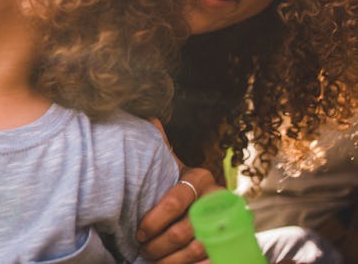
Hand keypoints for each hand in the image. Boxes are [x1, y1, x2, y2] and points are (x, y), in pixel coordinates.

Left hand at [139, 119, 221, 262]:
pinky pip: (213, 261)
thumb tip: (149, 119)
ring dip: (171, 260)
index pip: (176, 200)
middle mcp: (216, 199)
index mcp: (200, 177)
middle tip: (143, 250)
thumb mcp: (170, 164)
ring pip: (197, 249)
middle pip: (184, 229)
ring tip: (153, 260)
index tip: (139, 231)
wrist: (210, 205)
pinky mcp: (231, 243)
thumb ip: (160, 146)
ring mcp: (226, 223)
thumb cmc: (179, 184)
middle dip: (159, 244)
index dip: (155, 218)